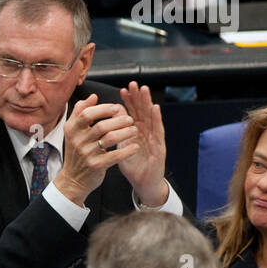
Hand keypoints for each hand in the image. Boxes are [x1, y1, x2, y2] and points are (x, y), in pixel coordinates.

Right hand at [53, 95, 140, 205]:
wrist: (73, 178)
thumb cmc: (77, 151)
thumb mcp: (73, 131)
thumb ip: (80, 111)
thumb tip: (93, 96)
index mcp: (71, 129)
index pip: (87, 114)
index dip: (103, 108)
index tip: (117, 107)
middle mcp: (77, 141)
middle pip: (101, 126)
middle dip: (119, 121)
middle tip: (130, 119)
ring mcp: (86, 154)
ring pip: (110, 139)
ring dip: (125, 133)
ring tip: (134, 130)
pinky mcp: (96, 165)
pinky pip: (115, 155)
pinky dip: (127, 150)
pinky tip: (135, 146)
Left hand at [116, 82, 168, 205]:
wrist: (144, 184)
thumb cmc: (133, 166)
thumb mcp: (121, 148)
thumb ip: (116, 135)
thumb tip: (107, 121)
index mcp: (136, 133)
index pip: (132, 114)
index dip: (128, 102)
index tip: (123, 89)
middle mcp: (146, 133)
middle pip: (142, 112)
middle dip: (138, 97)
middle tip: (134, 83)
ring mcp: (154, 139)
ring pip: (151, 118)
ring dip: (147, 103)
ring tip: (144, 90)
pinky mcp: (159, 147)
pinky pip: (158, 132)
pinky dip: (157, 119)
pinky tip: (155, 109)